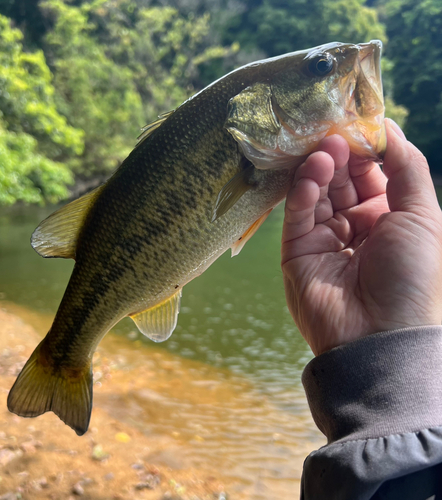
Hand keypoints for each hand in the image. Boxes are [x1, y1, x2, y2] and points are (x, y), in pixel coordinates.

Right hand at [281, 119, 441, 355]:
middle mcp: (355, 225)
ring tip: (326, 149)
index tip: (360, 123)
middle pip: (342, 179)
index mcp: (387, 218)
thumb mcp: (423, 215)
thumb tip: (388, 126)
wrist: (380, 334)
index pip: (371, 173)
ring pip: (317, 192)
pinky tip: (314, 173)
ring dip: (321, 168)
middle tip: (336, 130)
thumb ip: (406, 168)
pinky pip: (298, 214)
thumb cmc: (411, 276)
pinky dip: (303, 191)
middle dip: (341, 153)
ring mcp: (324, 238)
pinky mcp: (297, 250)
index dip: (366, 149)